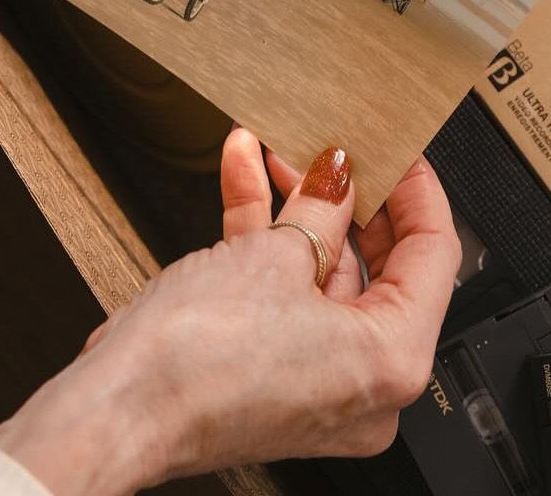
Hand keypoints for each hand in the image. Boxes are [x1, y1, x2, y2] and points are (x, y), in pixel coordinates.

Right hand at [0, 131, 458, 493]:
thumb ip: (321, 205)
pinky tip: (244, 174)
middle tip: (334, 141)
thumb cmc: (195, 362)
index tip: (396, 146)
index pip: (434, 254)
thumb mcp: (273, 255)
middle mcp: (363, 382)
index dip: (414, 187)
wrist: (116, 410)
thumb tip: (340, 171)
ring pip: (322, 271)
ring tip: (276, 145)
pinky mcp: (270, 369)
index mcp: (391, 361)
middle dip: (346, 191)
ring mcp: (315, 377)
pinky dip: (267, 237)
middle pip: (377, 262)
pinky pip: (284, 292)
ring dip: (297, 205)